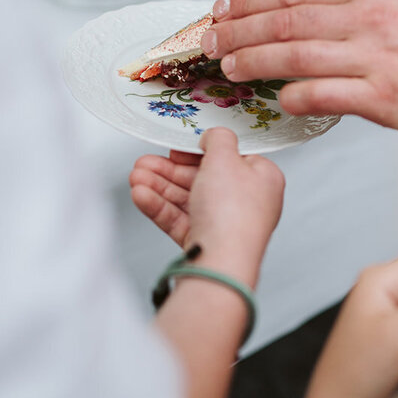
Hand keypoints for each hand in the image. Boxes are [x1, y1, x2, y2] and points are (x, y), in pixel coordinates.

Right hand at [130, 128, 284, 283]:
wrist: (222, 263)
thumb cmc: (233, 214)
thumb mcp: (226, 159)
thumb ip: (218, 139)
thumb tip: (214, 135)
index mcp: (262, 179)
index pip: (230, 157)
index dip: (202, 151)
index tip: (179, 147)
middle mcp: (246, 202)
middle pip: (203, 178)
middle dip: (169, 170)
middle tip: (145, 162)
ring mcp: (225, 223)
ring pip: (187, 199)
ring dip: (159, 186)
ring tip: (135, 177)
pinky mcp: (205, 241)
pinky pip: (180, 219)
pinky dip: (159, 206)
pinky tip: (141, 195)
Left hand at [201, 0, 397, 134]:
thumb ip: (368, 1)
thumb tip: (313, 8)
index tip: (225, 5)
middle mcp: (373, 16)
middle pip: (286, 20)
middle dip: (239, 28)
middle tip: (209, 38)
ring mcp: (378, 56)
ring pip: (295, 55)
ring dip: (253, 60)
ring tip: (228, 66)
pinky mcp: (386, 97)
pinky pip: (325, 95)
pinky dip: (295, 97)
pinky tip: (277, 100)